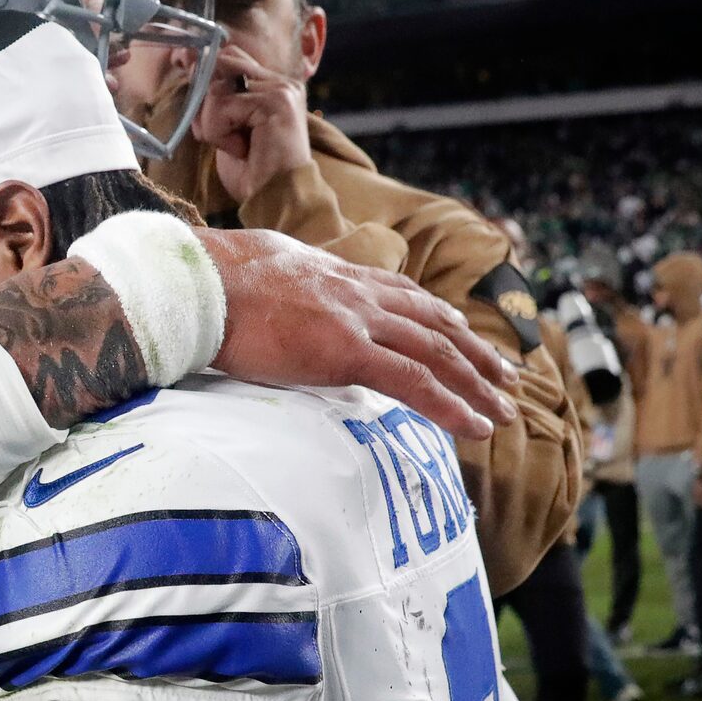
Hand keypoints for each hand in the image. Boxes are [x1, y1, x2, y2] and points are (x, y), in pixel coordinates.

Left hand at [191, 39, 312, 204]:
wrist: (278, 200)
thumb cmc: (254, 173)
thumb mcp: (227, 128)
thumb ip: (215, 100)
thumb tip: (190, 66)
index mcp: (272, 86)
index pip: (229, 56)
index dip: (206, 71)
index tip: (197, 91)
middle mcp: (279, 81)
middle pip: (220, 62)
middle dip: (205, 99)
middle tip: (217, 133)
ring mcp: (280, 89)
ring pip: (216, 87)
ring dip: (212, 123)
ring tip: (235, 145)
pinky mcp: (274, 102)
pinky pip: (221, 107)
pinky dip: (219, 133)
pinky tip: (241, 150)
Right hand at [204, 230, 518, 440]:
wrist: (195, 283)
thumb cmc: (209, 282)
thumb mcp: (261, 272)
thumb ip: (287, 290)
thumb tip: (282, 308)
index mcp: (336, 276)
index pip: (405, 296)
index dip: (441, 318)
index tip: (465, 334)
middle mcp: (357, 293)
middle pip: (434, 323)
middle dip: (474, 352)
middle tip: (506, 378)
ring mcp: (356, 321)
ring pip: (436, 353)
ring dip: (476, 384)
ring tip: (503, 411)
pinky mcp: (346, 351)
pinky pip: (414, 382)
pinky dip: (452, 406)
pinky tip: (476, 427)